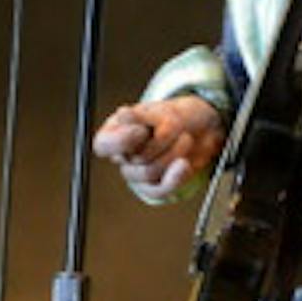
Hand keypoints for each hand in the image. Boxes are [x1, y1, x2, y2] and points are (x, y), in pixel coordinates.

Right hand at [92, 95, 225, 201]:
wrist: (198, 129)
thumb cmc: (172, 117)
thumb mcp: (156, 110)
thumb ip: (138, 117)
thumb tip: (122, 115)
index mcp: (114, 132)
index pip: (103, 145)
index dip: (122, 141)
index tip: (142, 130)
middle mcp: (122, 154)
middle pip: (134, 160)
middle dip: (161, 143)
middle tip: (175, 126)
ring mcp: (137, 172)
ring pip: (149, 173)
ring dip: (174, 153)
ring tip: (185, 139)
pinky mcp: (153, 186)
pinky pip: (159, 190)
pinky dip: (175, 177)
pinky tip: (184, 165)